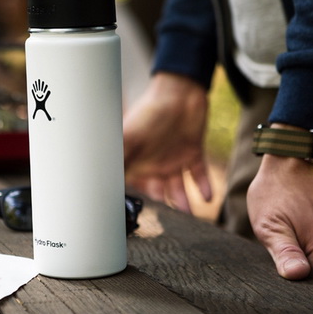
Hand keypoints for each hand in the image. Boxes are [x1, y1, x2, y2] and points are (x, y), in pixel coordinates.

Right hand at [123, 72, 211, 212]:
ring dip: (185, 202)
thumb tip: (103, 179)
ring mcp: (174, 160)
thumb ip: (117, 158)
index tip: (139, 215)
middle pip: (159, 192)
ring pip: (179, 188)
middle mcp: (154, 164)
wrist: (179, 92)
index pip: (135, 187)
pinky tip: (209, 197)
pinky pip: (199, 175)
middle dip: (165, 206)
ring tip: (191, 212)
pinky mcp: (193, 154)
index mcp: (137, 162)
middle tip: (173, 221)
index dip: (137, 201)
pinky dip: (205, 186)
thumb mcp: (129, 136)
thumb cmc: (149, 112)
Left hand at [247, 152, 312, 280]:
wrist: (293, 161)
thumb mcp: (270, 225)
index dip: (306, 290)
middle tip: (286, 256)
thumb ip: (285, 254)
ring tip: (295, 241)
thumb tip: (297, 275)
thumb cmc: (275, 192)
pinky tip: (306, 235)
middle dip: (309, 275)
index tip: (288, 279)